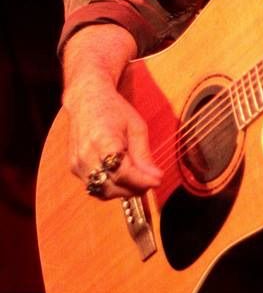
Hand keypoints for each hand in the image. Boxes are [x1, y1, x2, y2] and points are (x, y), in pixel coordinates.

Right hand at [64, 82, 162, 199]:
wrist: (87, 101)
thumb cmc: (113, 110)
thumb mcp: (136, 126)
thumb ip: (143, 154)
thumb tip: (155, 177)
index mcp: (102, 141)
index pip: (123, 173)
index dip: (142, 181)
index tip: (158, 180)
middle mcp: (86, 155)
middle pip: (112, 186)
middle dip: (135, 188)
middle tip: (151, 179)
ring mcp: (77, 163)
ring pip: (103, 191)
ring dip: (123, 191)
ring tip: (138, 178)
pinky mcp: (74, 168)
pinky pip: (95, 187)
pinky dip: (111, 186)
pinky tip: (122, 176)